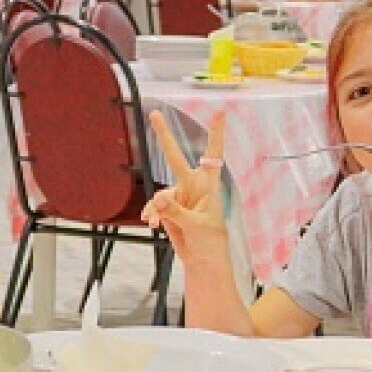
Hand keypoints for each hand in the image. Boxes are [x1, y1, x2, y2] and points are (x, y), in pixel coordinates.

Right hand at [142, 110, 228, 260]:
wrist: (202, 259)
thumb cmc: (210, 241)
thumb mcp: (196, 226)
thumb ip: (176, 212)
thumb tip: (160, 200)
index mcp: (207, 186)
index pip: (213, 155)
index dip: (216, 133)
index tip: (220, 111)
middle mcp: (192, 186)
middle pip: (175, 157)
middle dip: (164, 136)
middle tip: (154, 114)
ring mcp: (180, 196)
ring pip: (160, 192)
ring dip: (156, 207)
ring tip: (156, 222)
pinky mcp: (169, 208)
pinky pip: (155, 205)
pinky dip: (151, 213)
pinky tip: (152, 223)